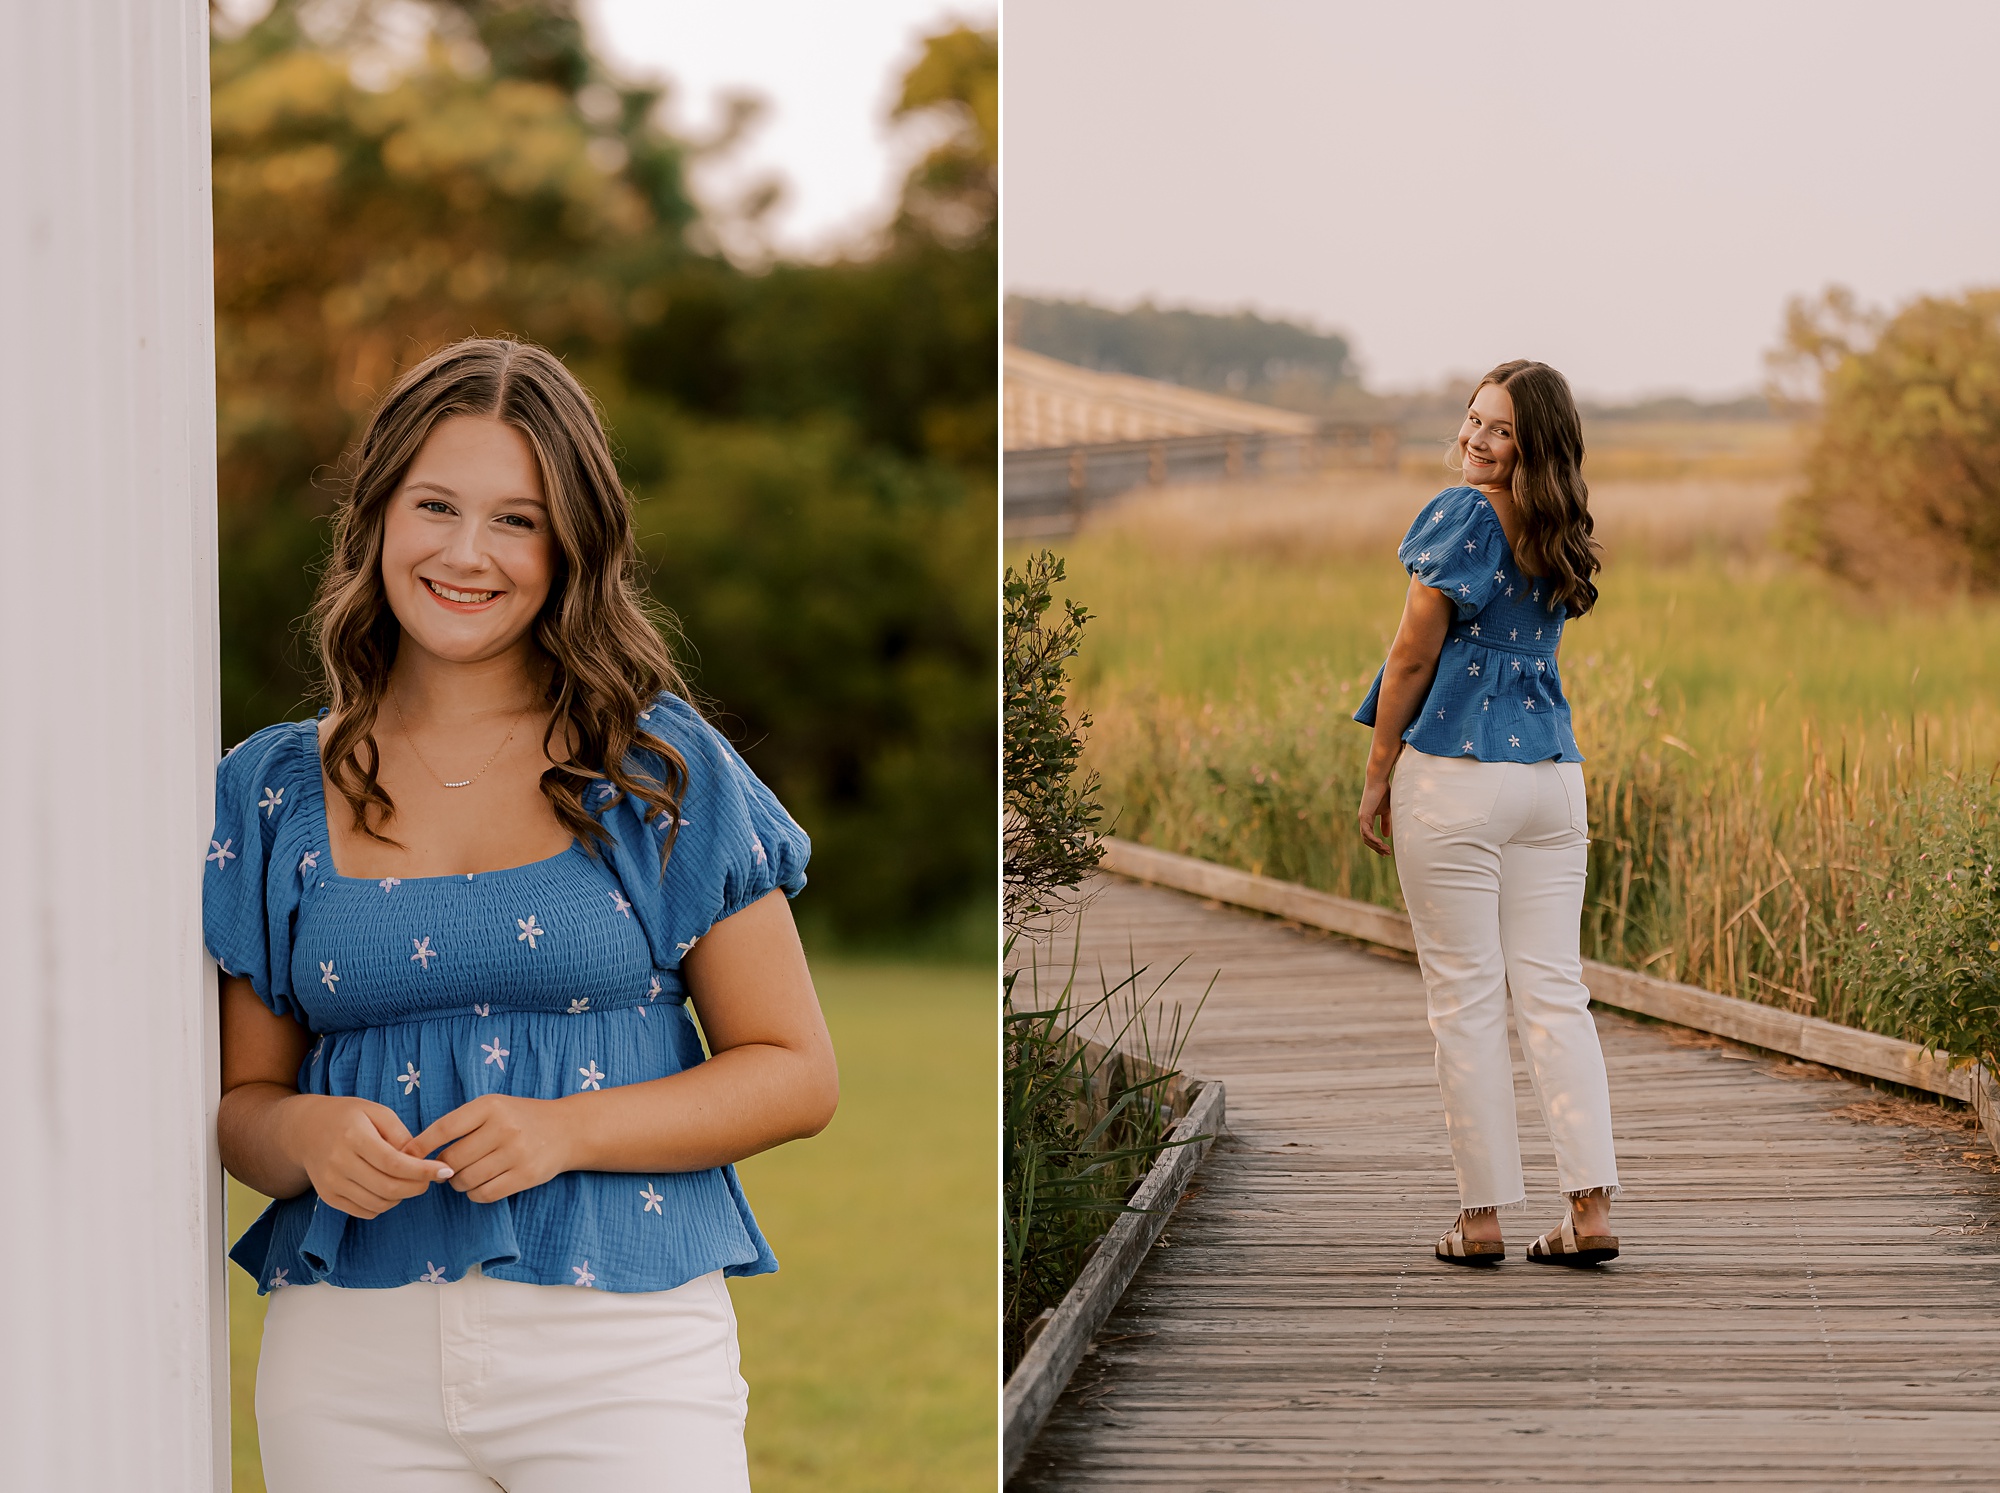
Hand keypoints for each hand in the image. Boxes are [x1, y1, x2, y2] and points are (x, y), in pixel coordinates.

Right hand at [278, 1095, 452, 1219]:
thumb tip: (421, 1161)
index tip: (445, 1171)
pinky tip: (388, 1188)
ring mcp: (331, 1184)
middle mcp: (339, 1163)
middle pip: (388, 1188)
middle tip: (431, 1178)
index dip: (423, 1171)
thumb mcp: (377, 1112)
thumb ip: (401, 1135)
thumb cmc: (349, 1117)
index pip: (394, 1163)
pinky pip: (364, 1212)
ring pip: (378, 1204)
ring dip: (402, 1197)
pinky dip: (384, 1205)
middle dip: (417, 1187)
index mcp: (353, 1136)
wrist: (305, 1130)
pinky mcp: (328, 1198)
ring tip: (408, 1180)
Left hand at [404, 1095, 578, 1203]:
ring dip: (459, 1183)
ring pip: (465, 1180)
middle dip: (444, 1168)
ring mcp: (516, 1153)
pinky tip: (482, 1184)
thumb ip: (460, 1123)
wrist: (567, 1129)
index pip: (444, 1129)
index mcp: (490, 1106)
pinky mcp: (525, 1176)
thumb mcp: (493, 1107)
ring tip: (468, 1174)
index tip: (406, 1156)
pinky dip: (475, 1194)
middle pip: (452, 1160)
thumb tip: (416, 1151)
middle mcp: (503, 1128)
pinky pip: (484, 1194)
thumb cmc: (520, 1118)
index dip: (421, 1145)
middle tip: (450, 1167)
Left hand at [1357, 776, 1393, 855]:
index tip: (1386, 852)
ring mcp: (1362, 818)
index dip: (1377, 845)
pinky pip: (1366, 832)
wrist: (1379, 782)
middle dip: (1377, 848)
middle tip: (1387, 854)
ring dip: (1376, 846)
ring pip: (1366, 838)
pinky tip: (1381, 843)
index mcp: (1367, 820)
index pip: (1370, 837)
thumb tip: (1386, 836)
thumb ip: (1385, 823)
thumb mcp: (1387, 812)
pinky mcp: (1363, 816)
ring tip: (1386, 850)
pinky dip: (1373, 839)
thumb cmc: (1384, 794)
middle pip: (1367, 840)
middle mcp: (1363, 821)